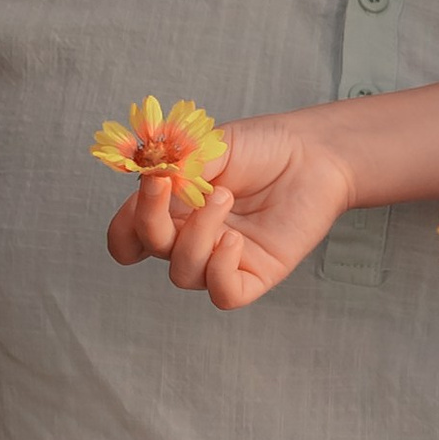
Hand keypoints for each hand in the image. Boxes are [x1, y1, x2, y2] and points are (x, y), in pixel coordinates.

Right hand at [103, 113, 355, 309]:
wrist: (315, 154)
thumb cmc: (264, 147)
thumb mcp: (211, 145)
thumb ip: (179, 163)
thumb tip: (148, 173)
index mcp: (173, 208)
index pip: (129, 234)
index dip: (124, 222)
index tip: (144, 184)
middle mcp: (192, 237)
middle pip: (149, 250)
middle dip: (150, 219)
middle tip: (168, 183)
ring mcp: (221, 259)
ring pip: (183, 273)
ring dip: (196, 235)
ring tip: (225, 198)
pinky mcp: (255, 276)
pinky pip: (223, 294)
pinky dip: (220, 271)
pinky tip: (235, 240)